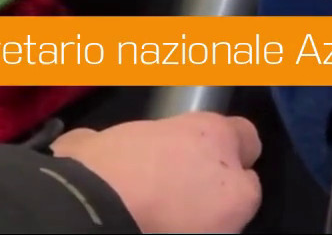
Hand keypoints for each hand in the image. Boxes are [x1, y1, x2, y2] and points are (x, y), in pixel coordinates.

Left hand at [53, 112, 261, 233]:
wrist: (95, 206)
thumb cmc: (177, 209)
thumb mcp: (237, 206)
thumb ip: (245, 190)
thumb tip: (240, 182)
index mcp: (216, 132)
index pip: (246, 137)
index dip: (243, 164)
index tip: (231, 195)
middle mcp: (175, 122)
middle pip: (196, 141)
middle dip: (194, 165)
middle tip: (185, 208)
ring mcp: (127, 130)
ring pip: (149, 148)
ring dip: (149, 169)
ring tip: (139, 207)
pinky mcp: (85, 146)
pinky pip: (102, 156)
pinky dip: (104, 171)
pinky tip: (100, 196)